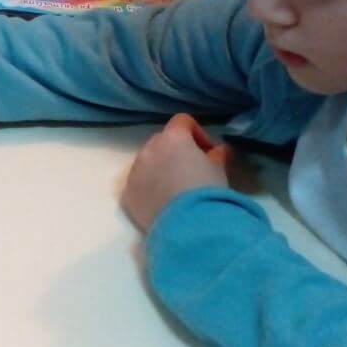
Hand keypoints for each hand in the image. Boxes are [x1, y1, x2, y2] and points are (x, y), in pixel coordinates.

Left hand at [122, 114, 230, 232]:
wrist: (188, 225)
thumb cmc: (206, 191)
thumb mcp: (219, 170)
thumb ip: (217, 154)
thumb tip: (217, 151)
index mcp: (172, 138)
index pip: (182, 121)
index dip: (197, 133)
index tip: (208, 152)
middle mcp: (149, 150)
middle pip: (161, 140)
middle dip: (176, 150)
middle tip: (191, 169)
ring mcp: (135, 171)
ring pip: (147, 161)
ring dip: (160, 167)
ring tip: (176, 188)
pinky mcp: (128, 193)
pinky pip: (138, 182)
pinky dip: (148, 186)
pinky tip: (163, 201)